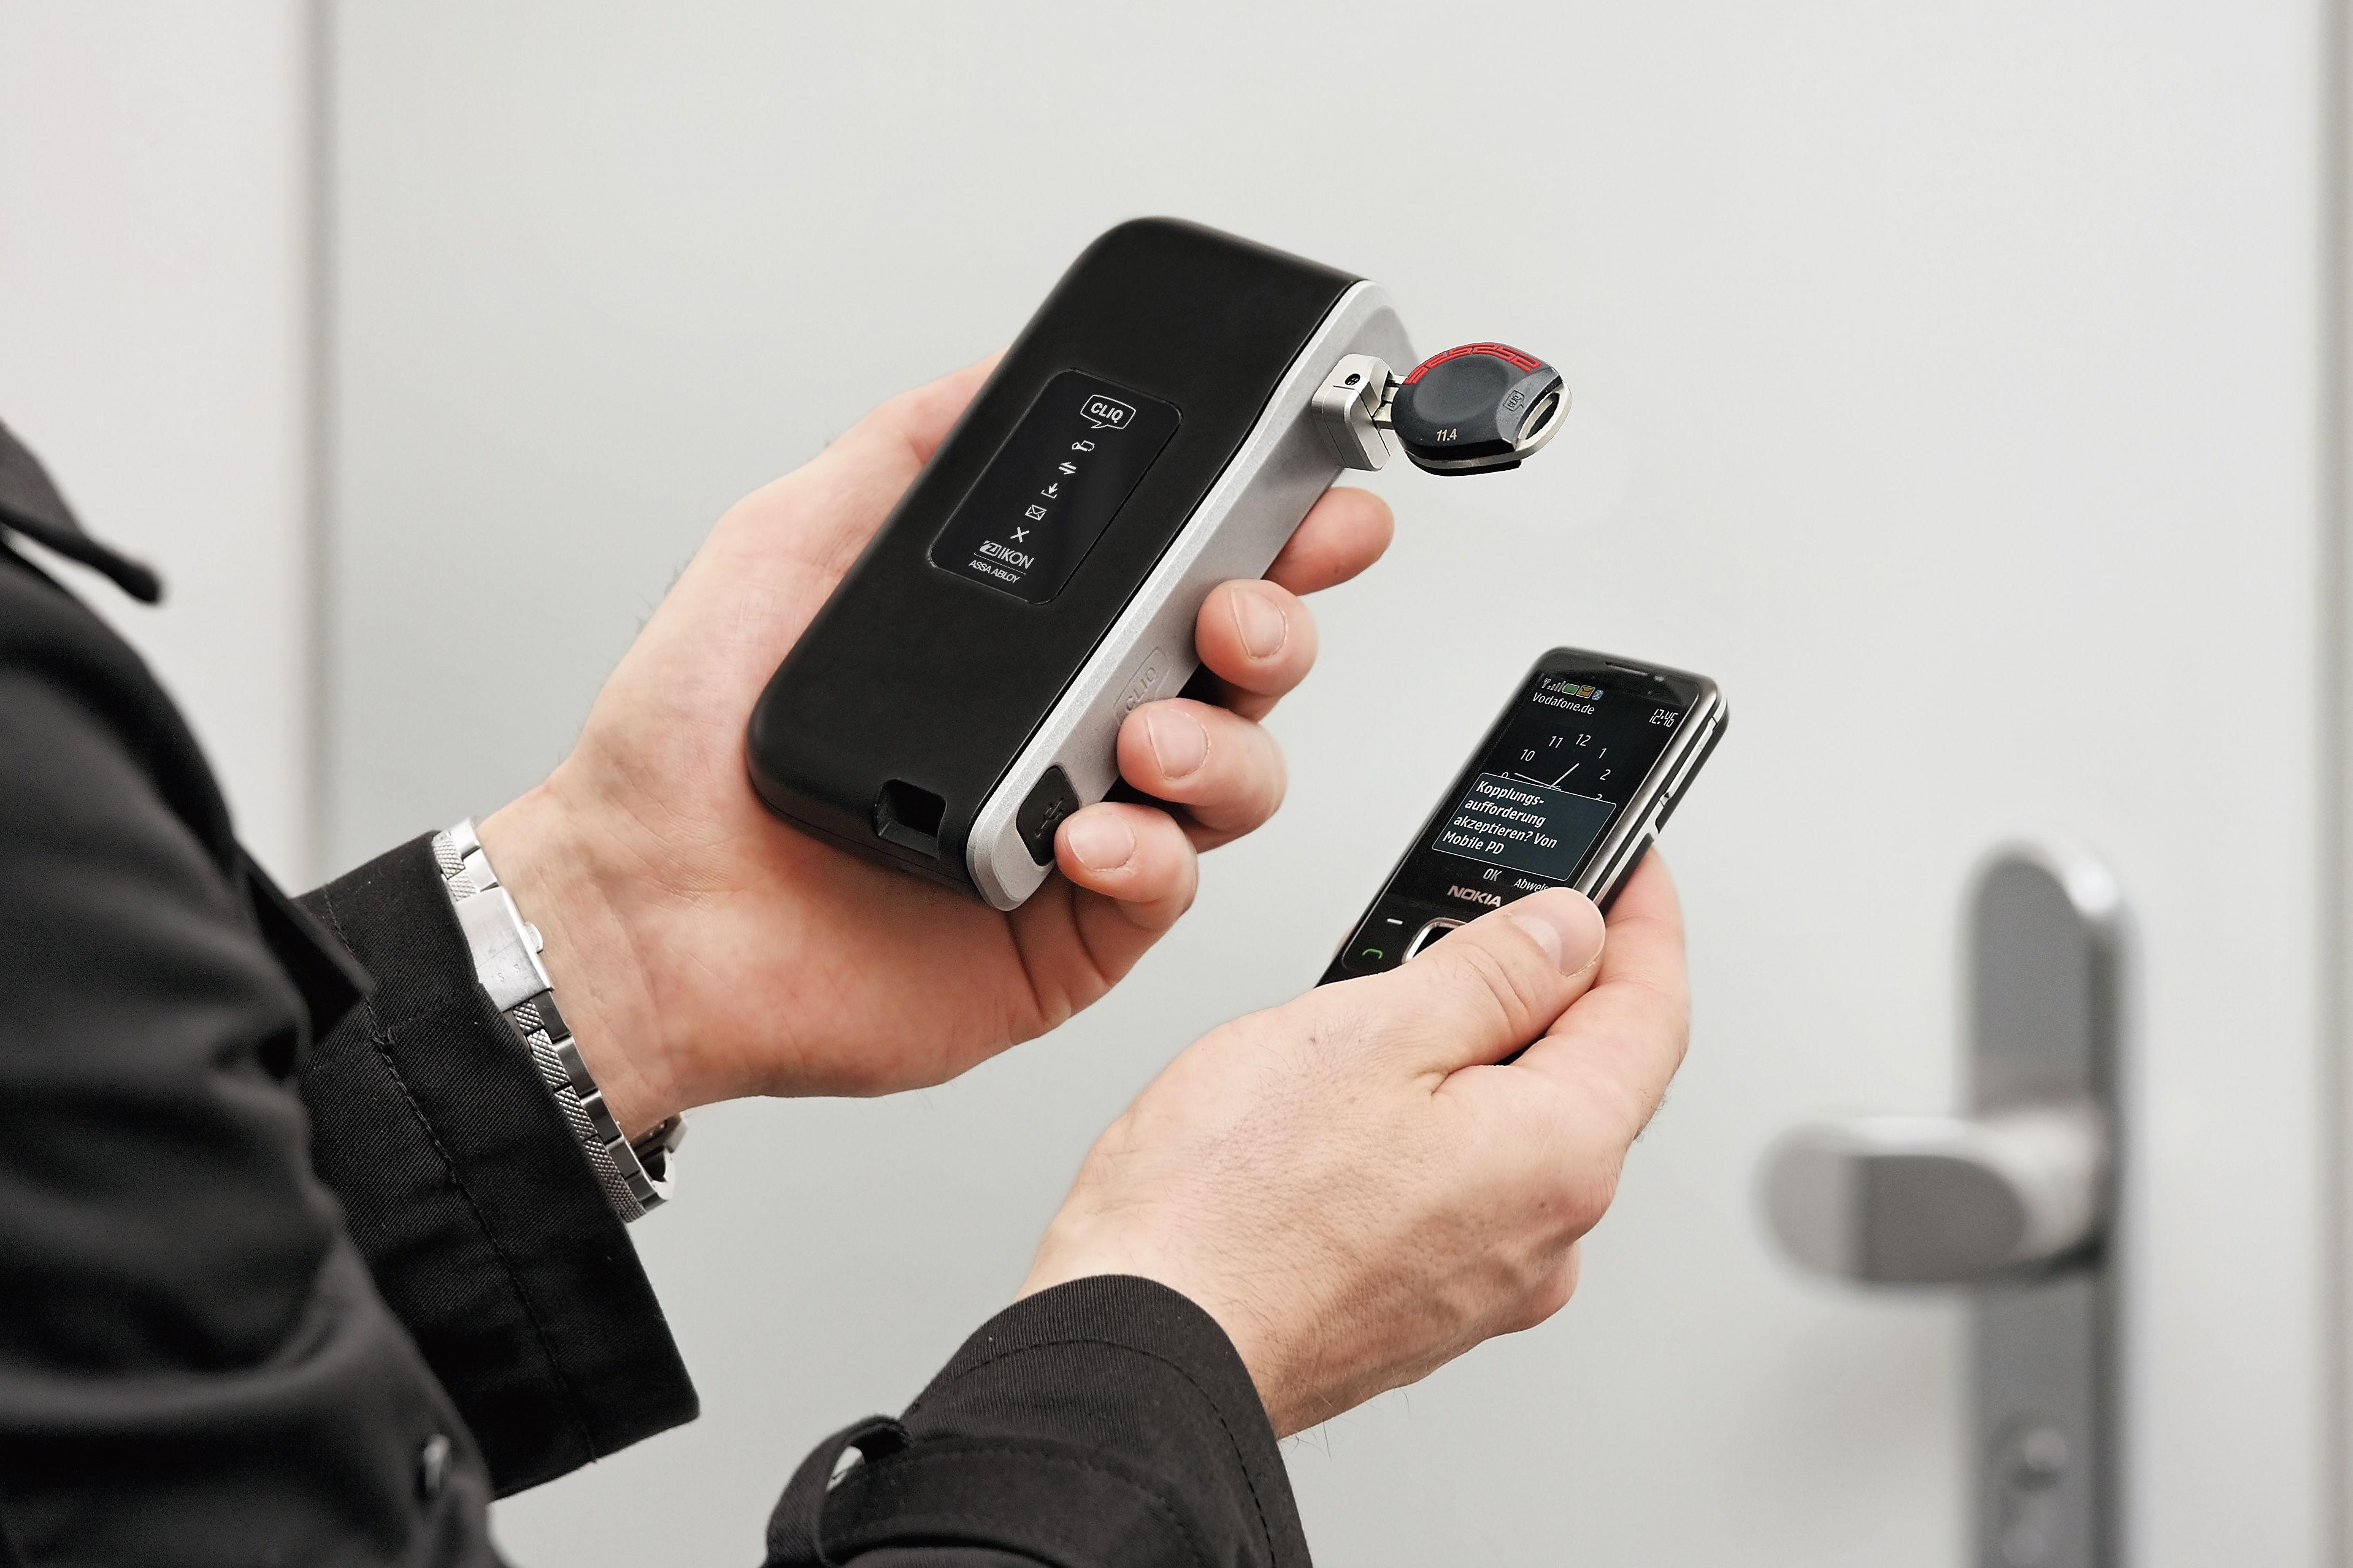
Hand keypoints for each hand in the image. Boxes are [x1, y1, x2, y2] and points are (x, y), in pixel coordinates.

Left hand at [476, 360, 1393, 1135]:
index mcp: (1027, 645)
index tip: (1315, 499)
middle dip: (1275, 624)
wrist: (636, 912)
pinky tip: (1092, 831)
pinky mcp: (1069, 934)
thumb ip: (898, 452)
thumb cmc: (684, 752)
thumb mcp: (783, 545)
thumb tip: (992, 373)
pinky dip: (1153, 853)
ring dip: (1223, 744)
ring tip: (1145, 737)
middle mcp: (1070, 733)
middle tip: (1237, 610)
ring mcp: (1080, 833)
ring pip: (1235, 778)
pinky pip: (1169, 889)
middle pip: (1239, 668)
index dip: (1271, 535)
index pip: (1182, 573)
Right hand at [1019, 858, 1689, 1436]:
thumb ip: (1493, 971)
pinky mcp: (1424, 1307)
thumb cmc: (1226, 1208)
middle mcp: (1547, 1235)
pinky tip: (1355, 1105)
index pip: (1652, 1011)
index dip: (1645, 921)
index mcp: (1559, 1156)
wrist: (1142, 1347)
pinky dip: (1437, 1127)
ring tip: (1384, 1011)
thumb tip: (1570, 931)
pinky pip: (1464, 1188)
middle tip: (1492, 915)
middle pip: (1591, 1074)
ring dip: (1480, 1058)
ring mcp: (1487, 1282)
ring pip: (1518, 1132)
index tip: (1633, 868)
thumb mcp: (1367, 1031)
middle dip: (1555, 983)